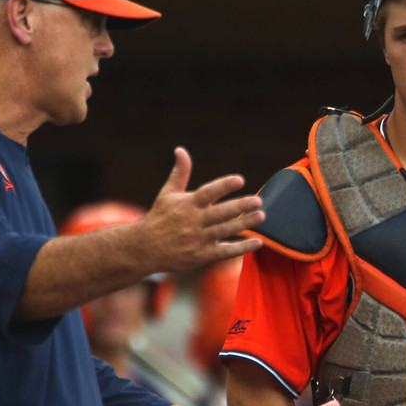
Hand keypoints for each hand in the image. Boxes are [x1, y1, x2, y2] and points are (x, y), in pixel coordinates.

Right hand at [141, 147, 263, 270]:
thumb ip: (180, 172)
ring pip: (226, 230)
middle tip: (258, 200)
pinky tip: (258, 242)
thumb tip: (181, 150)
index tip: (240, 180)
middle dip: (241, 206)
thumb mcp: (167, 193)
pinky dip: (242, 248)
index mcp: (187, 204)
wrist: (144, 248)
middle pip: (221, 212)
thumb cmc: (159, 217)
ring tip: (262, 216)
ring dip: (245, 223)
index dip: (224, 185)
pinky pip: (225, 252)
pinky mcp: (201, 256)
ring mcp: (198, 240)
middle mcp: (194, 221)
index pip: (208, 192)